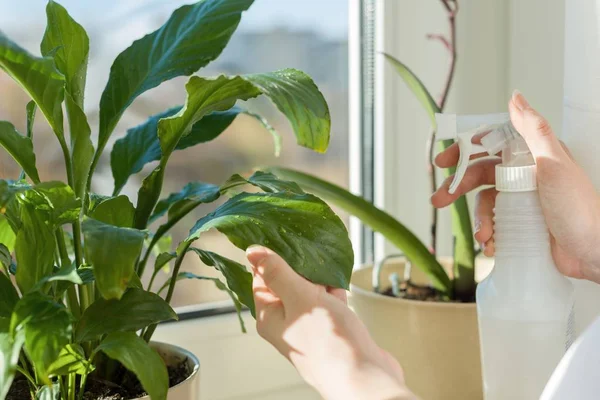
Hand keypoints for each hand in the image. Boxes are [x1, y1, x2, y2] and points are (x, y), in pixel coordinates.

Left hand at [246, 245, 415, 399]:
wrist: (364, 376)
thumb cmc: (328, 341)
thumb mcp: (299, 297)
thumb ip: (277, 273)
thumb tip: (252, 251)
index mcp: (270, 316)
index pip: (261, 279)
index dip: (270, 257)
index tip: (282, 235)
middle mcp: (287, 322)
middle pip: (287, 283)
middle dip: (299, 264)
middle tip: (308, 243)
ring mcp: (310, 326)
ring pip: (309, 292)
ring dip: (318, 276)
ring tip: (327, 256)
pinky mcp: (332, 329)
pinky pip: (328, 302)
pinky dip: (333, 290)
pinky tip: (340, 277)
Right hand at [432, 90, 599, 283]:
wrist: (594, 253)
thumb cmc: (580, 207)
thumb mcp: (554, 163)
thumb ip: (533, 130)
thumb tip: (515, 97)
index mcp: (533, 156)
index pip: (492, 145)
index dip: (466, 150)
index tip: (444, 160)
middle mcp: (526, 176)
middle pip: (481, 175)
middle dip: (458, 187)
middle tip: (439, 199)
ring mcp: (523, 201)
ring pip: (485, 203)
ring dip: (479, 219)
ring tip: (483, 235)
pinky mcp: (522, 224)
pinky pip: (495, 226)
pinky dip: (489, 235)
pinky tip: (493, 245)